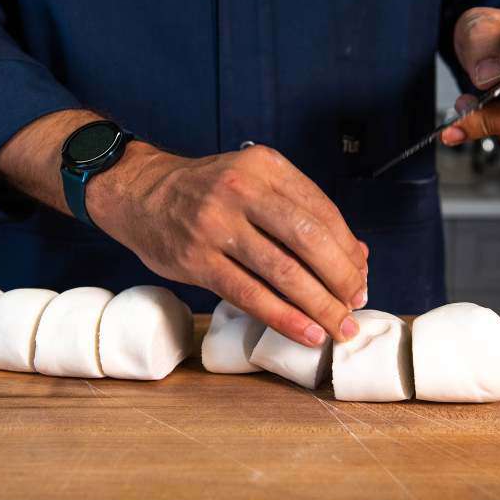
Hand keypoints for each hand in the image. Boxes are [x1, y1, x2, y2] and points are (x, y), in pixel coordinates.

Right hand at [89, 143, 369, 346]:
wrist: (140, 193)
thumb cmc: (204, 192)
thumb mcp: (253, 181)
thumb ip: (299, 211)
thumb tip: (355, 256)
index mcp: (265, 166)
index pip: (321, 211)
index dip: (348, 249)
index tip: (360, 276)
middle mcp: (242, 191)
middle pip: (308, 240)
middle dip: (341, 278)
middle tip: (356, 304)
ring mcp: (216, 226)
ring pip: (282, 272)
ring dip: (318, 305)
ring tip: (338, 326)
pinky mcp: (196, 261)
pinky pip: (249, 295)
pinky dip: (282, 317)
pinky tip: (304, 332)